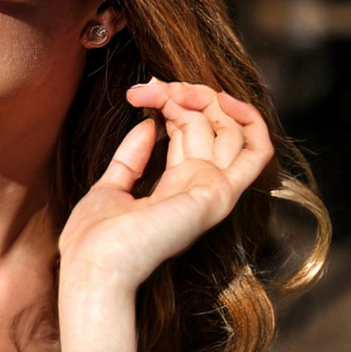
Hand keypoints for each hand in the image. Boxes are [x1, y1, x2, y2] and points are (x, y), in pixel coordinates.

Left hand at [58, 79, 273, 294]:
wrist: (94, 266)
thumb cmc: (94, 239)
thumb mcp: (110, 188)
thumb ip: (131, 159)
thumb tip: (148, 125)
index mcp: (176, 189)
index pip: (190, 133)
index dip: (171, 102)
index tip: (141, 90)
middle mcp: (199, 189)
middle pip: (210, 125)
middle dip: (185, 94)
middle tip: (153, 84)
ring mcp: (212, 192)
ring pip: (232, 130)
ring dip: (207, 99)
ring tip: (172, 90)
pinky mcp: (218, 195)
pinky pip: (256, 154)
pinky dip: (251, 122)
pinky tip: (225, 100)